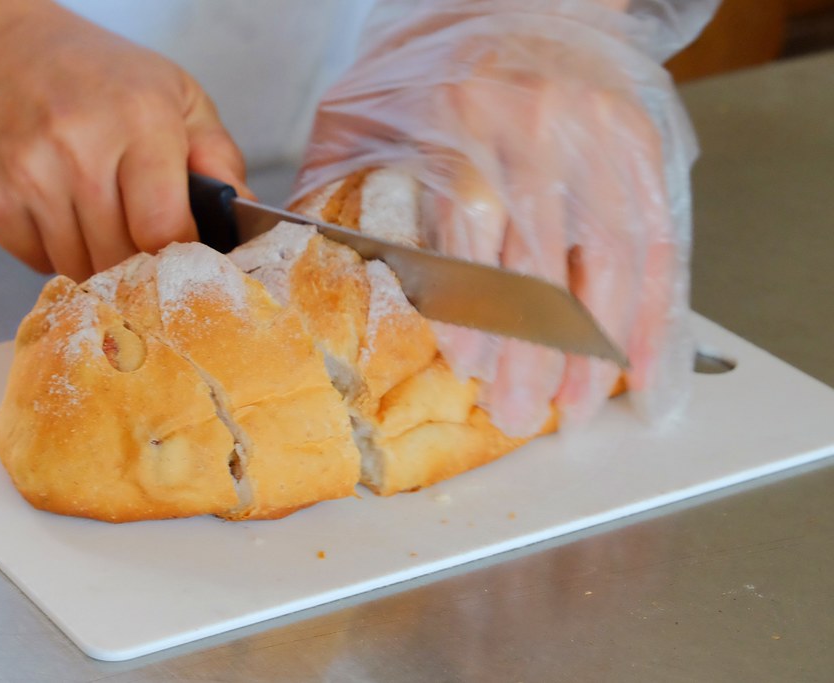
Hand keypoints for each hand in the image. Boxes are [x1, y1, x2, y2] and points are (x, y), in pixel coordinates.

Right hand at [0, 1, 250, 280]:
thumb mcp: (177, 96)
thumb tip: (248, 220)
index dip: (180, 254)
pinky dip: (55, 253)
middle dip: (140, 264)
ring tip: (101, 220)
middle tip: (144, 242)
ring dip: (97, 262)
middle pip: (121, 259)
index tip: (186, 254)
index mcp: (139, 120)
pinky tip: (60, 214)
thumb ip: (218, 158)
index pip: (164, 230)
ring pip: (78, 268)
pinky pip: (37, 262)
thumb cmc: (100, 75)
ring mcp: (27, 174)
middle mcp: (78, 146)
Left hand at [297, 4, 695, 435]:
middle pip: (543, 257)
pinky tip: (643, 365)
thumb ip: (340, 188)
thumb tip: (306, 274)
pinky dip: (656, 312)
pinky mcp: (644, 148)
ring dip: (596, 347)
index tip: (470, 367)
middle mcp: (541, 125)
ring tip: (577, 404)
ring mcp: (601, 136)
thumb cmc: (434, 68)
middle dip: (533, 349)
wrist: (519, 4)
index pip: (472, 228)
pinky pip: (660, 242)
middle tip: (520, 412)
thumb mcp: (364, 112)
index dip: (473, 308)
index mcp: (460, 117)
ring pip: (611, 260)